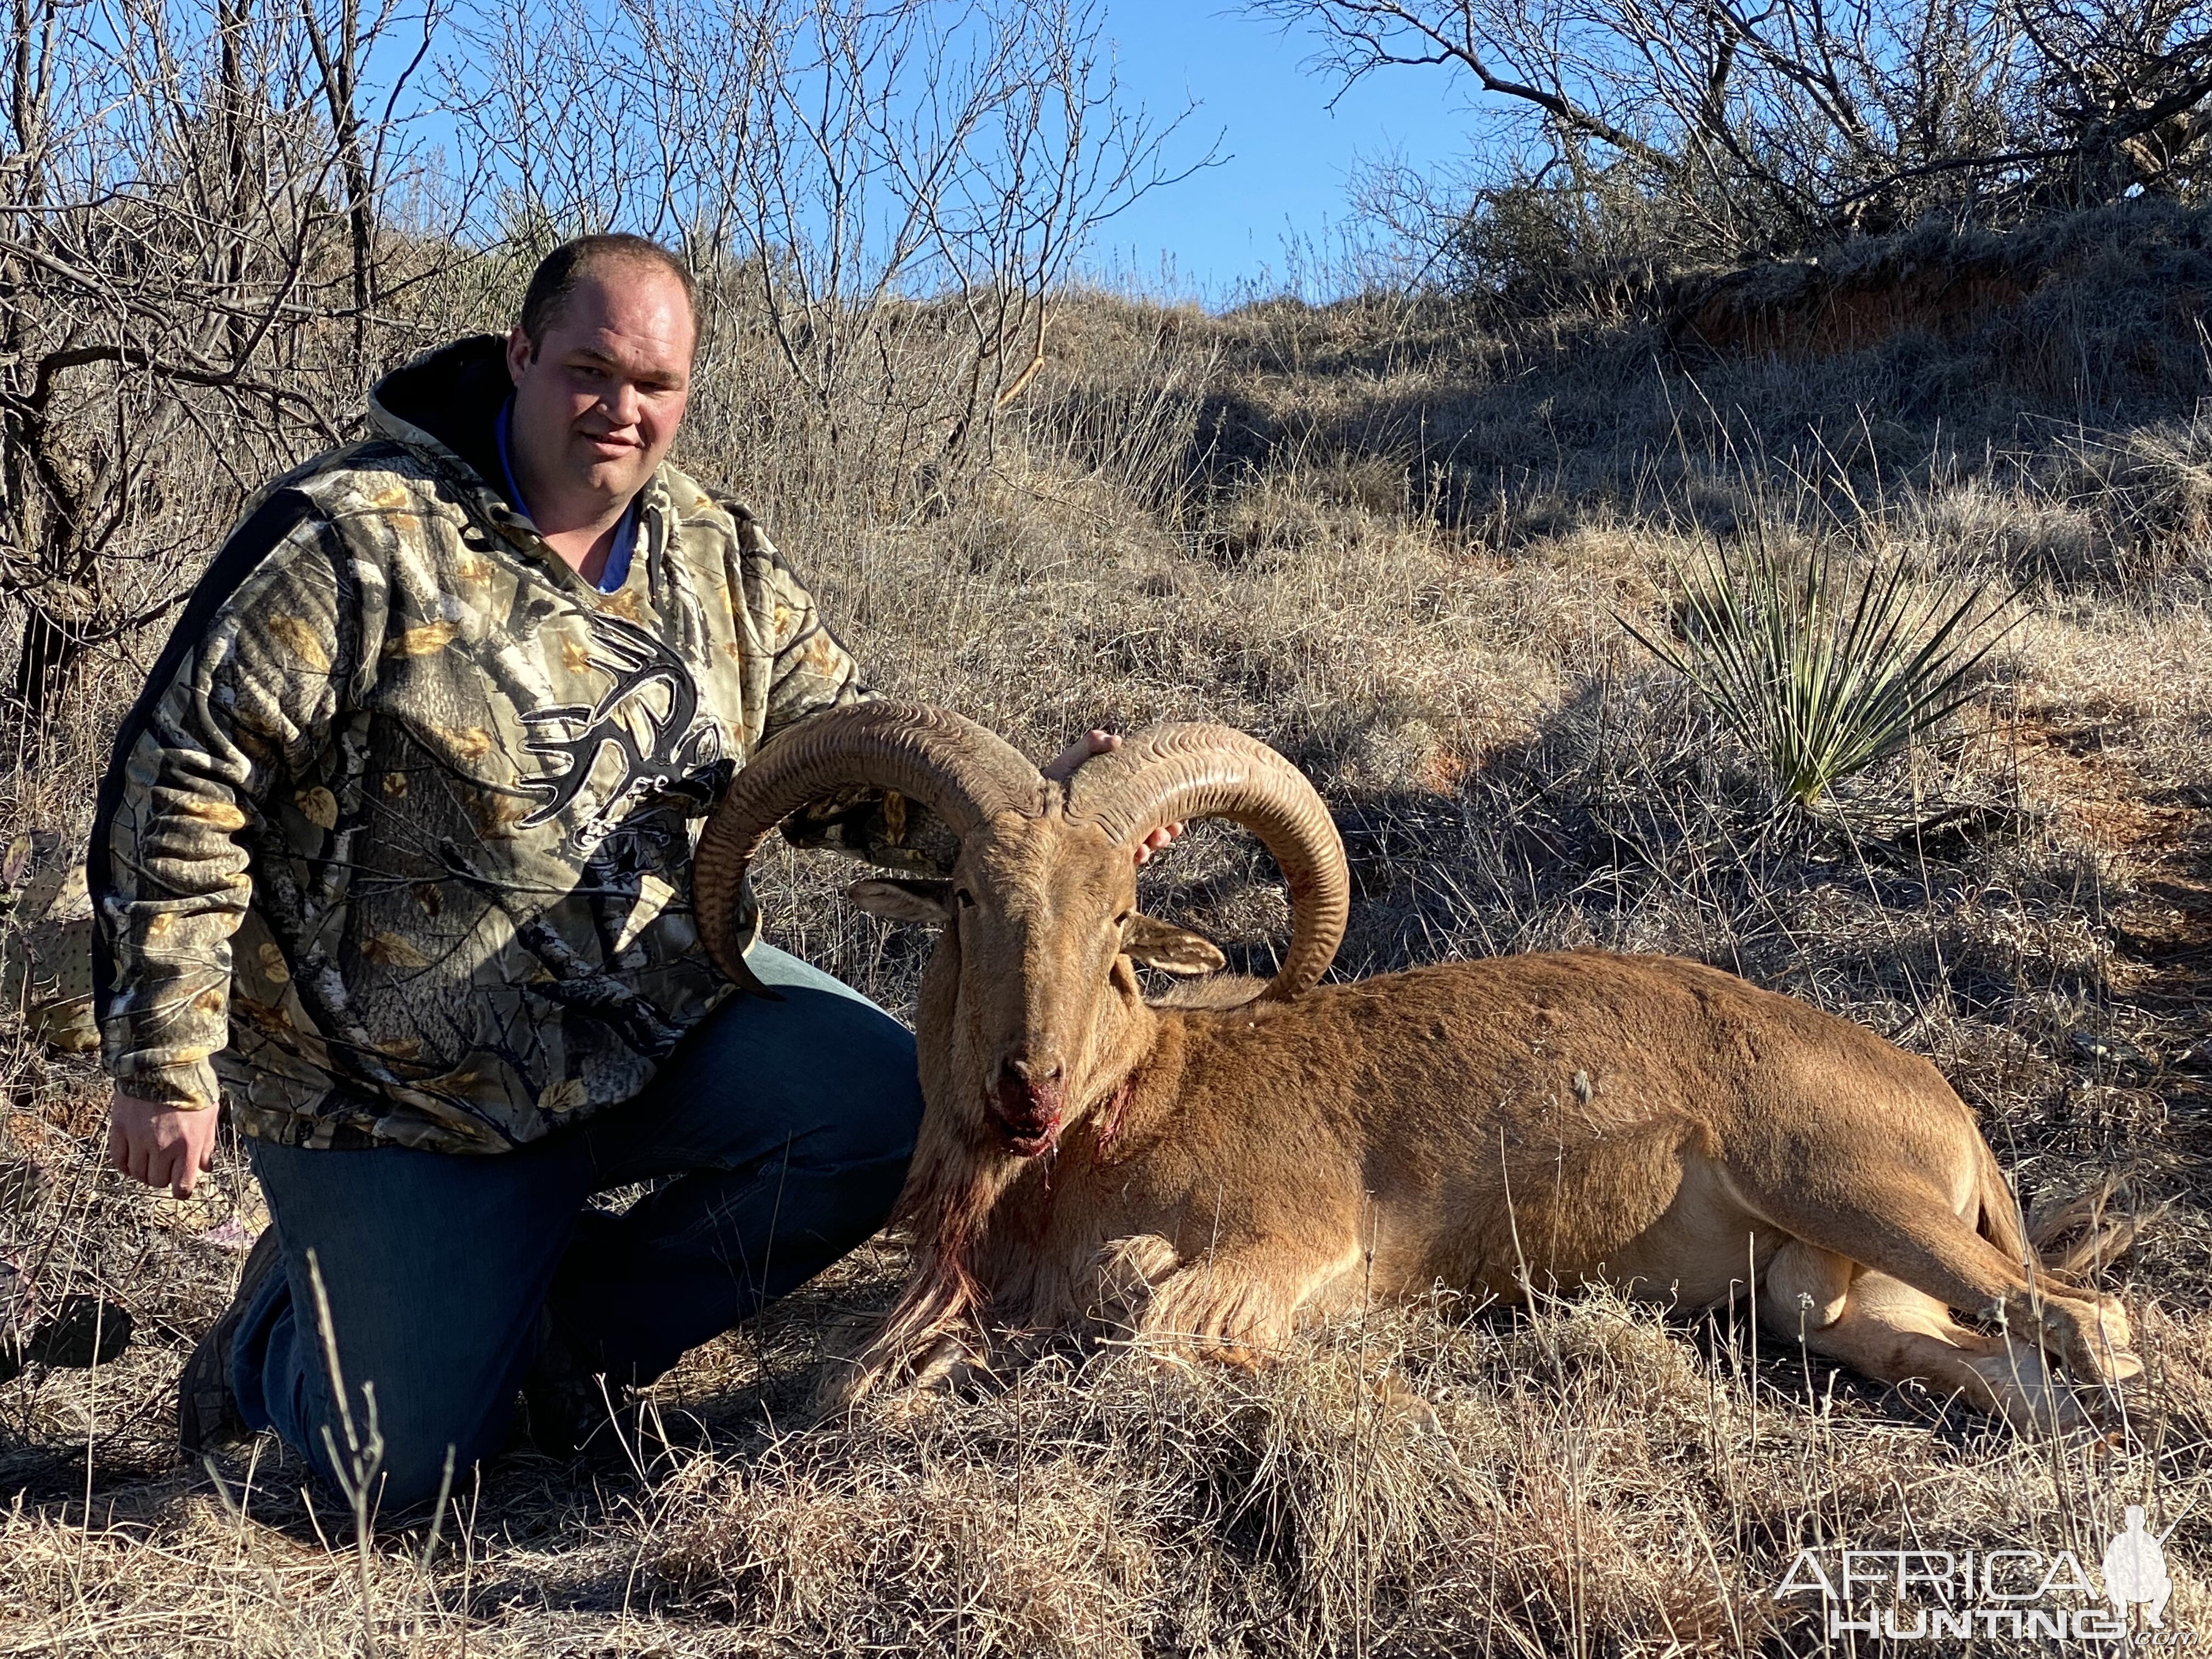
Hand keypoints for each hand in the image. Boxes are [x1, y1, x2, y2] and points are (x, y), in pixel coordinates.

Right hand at [107, 1089, 219, 1198]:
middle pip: (157, 1181)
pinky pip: (118, 1160)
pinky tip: (132, 1158)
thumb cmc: (191, 1088)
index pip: (182, 1186)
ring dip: (144, 1171)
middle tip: (166, 1165)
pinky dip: (125, 1164)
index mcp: (187, 1145)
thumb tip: (205, 1169)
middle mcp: (162, 1147)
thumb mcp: (209, 1115)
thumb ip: (206, 1144)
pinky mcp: (119, 1130)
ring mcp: (138, 1140)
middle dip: (163, 1177)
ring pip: (137, 1173)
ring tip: (150, 1159)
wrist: (163, 1063)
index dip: (182, 1190)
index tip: (181, 1185)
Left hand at [1041, 729, 1183, 863]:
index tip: (1175, 813)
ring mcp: (1105, 840)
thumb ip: (1090, 747)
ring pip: (1138, 845)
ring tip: (1152, 843)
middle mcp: (1114, 821)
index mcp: (1116, 798)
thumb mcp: (1070, 763)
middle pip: (1149, 826)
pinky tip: (1136, 855)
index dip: (1165, 806)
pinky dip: (1132, 858)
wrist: (1021, 815)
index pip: (1147, 802)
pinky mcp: (1094, 857)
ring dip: (1151, 844)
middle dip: (1163, 829)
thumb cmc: (1049, 785)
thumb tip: (1115, 740)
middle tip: (1168, 831)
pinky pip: (1119, 861)